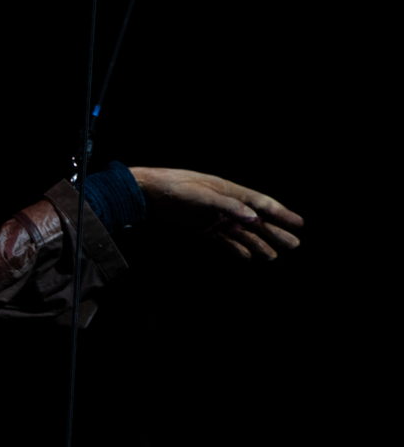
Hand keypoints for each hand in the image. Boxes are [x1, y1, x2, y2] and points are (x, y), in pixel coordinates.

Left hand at [127, 167, 303, 259]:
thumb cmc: (175, 187)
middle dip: (276, 232)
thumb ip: (228, 206)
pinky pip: (224, 241)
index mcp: (230, 191)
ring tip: (274, 256)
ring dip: (258, 244)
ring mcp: (215, 218)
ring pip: (243, 233)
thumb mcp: (202, 195)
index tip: (299, 224)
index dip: (281, 214)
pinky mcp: (202, 229)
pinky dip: (236, 250)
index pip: (262, 204)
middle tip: (295, 244)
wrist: (147, 192)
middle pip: (257, 221)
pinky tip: (248, 258)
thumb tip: (254, 218)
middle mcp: (226, 205)